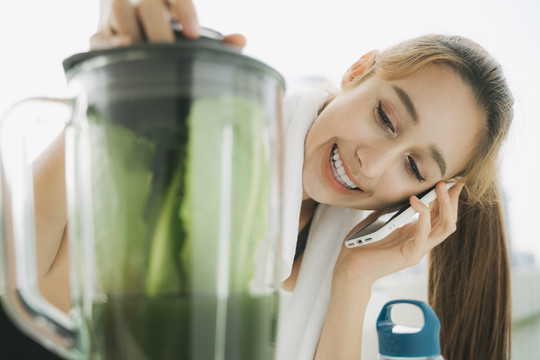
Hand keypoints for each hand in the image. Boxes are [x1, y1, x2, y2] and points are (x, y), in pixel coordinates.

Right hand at [90, 0, 245, 49]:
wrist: (137, 38)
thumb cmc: (174, 42)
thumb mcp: (193, 37)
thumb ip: (218, 41)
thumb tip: (240, 40)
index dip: (184, 10)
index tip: (194, 34)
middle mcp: (142, 2)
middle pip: (148, 5)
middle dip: (159, 30)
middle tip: (169, 52)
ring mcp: (119, 15)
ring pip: (120, 9)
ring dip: (133, 34)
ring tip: (145, 56)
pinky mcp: (101, 34)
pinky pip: (99, 34)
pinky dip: (108, 45)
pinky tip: (122, 54)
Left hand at [333, 181, 464, 287]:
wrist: (350, 268)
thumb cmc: (360, 245)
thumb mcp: (378, 220)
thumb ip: (391, 208)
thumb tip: (400, 191)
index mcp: (414, 234)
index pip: (439, 216)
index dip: (447, 199)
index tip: (451, 182)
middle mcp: (420, 242)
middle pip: (447, 221)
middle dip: (452, 200)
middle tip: (454, 182)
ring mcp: (417, 250)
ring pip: (444, 227)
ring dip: (445, 205)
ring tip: (440, 187)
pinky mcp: (409, 256)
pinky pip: (423, 234)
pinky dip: (423, 216)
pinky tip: (416, 201)